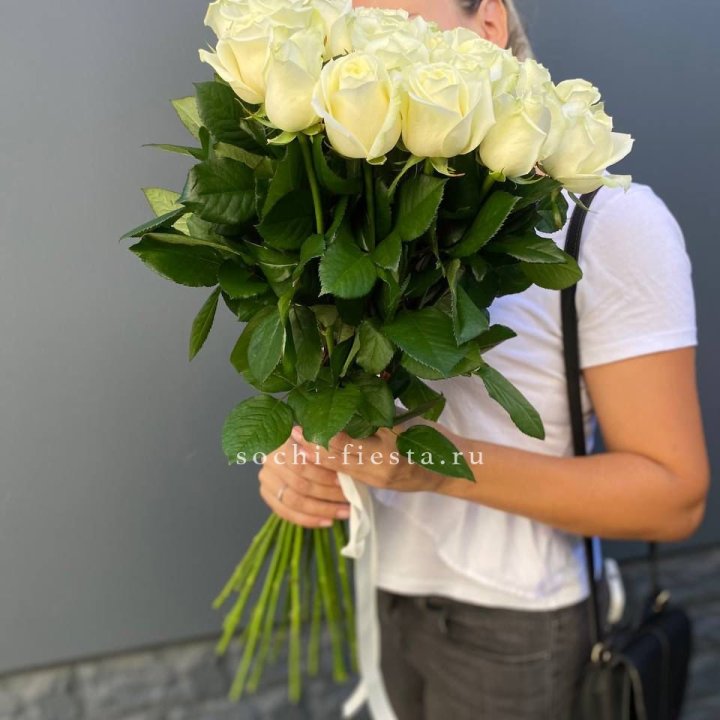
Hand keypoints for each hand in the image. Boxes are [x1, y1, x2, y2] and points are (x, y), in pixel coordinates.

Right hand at [258, 433, 350, 527]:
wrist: (292, 449)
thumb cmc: (313, 443)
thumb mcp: (318, 439)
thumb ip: (325, 450)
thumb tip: (342, 458)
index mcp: (282, 444)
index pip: (301, 465)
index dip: (323, 476)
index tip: (342, 481)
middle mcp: (270, 461)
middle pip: (299, 484)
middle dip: (327, 494)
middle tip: (348, 500)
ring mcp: (266, 479)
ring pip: (294, 501)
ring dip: (322, 510)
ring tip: (343, 512)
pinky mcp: (267, 494)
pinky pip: (287, 513)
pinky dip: (309, 520)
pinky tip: (328, 521)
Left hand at [290, 424, 445, 492]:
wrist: (451, 470)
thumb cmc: (432, 437)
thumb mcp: (405, 419)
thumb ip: (376, 411)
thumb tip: (346, 393)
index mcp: (388, 449)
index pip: (346, 441)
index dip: (322, 432)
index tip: (303, 420)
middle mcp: (379, 469)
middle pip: (337, 458)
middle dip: (311, 446)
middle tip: (291, 431)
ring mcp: (376, 481)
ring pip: (338, 469)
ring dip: (316, 457)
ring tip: (296, 444)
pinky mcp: (375, 487)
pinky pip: (346, 476)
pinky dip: (329, 466)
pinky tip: (315, 457)